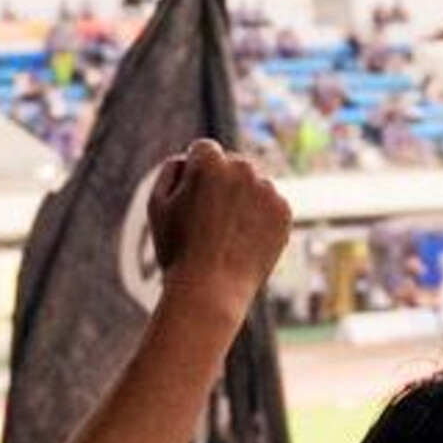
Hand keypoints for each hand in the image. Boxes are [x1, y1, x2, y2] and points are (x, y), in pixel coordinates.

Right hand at [145, 143, 292, 306]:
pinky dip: (260, 218)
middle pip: (232, 164)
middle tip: (209, 221)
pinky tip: (244, 241)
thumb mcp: (157, 206)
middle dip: (222, 183)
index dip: (194, 175)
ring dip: (243, 199)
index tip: (192, 200)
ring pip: (253, 184)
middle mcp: (242, 168)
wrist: (211, 291)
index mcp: (209, 160)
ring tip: (226, 234)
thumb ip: (171, 170)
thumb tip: (188, 157)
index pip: (204, 150)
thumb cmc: (178, 250)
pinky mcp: (284, 212)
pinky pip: (270, 205)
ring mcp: (267, 189)